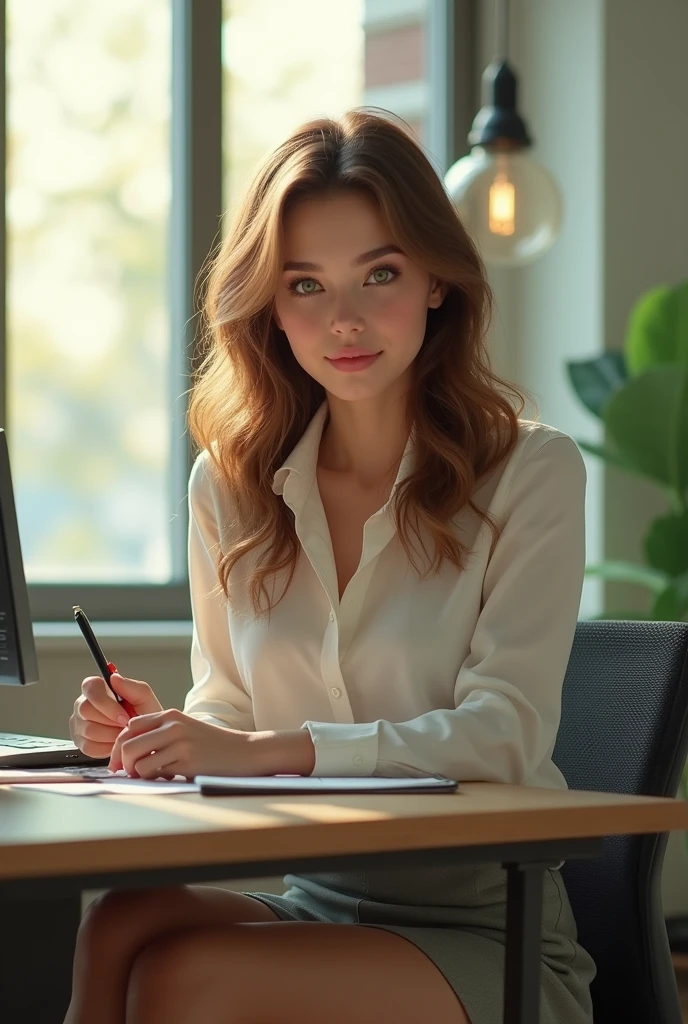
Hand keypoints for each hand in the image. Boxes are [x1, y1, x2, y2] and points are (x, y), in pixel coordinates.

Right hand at [69, 672, 162, 761]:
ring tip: (123, 733)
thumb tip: (114, 677)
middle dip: (111, 721)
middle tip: (126, 726)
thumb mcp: (145, 699)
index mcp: (97, 688)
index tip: (124, 716)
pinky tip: (115, 742)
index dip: (106, 703)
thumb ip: (132, 687)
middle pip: (86, 709)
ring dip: (111, 735)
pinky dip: (106, 748)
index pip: (90, 687)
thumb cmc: (144, 716)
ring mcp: (79, 724)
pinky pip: (89, 747)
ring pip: (88, 730)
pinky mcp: (80, 743)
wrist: (144, 739)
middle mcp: (83, 704)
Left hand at [108, 710, 255, 779]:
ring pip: (136, 762)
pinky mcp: (186, 761)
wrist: (245, 751)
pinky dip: (154, 779)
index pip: (129, 727)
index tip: (119, 762)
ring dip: (138, 774)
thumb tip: (126, 754)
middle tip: (128, 774)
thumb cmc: (212, 746)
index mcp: (170, 716)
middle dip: (122, 763)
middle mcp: (172, 726)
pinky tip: (168, 777)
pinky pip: (153, 773)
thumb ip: (159, 735)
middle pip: (127, 744)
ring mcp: (179, 743)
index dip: (119, 747)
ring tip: (152, 776)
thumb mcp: (185, 730)